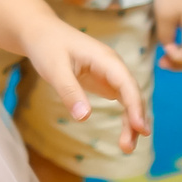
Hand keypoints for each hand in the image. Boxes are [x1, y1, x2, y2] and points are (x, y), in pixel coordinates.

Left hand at [20, 18, 148, 152]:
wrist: (41, 33)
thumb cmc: (47, 46)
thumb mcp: (54, 69)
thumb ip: (69, 91)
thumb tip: (84, 117)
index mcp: (105, 58)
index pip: (126, 83)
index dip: (135, 106)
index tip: (140, 128)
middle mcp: (113, 66)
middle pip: (132, 94)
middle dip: (134, 120)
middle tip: (128, 148)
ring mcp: (110, 74)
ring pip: (129, 99)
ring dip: (131, 122)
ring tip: (127, 147)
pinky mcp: (104, 81)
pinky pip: (120, 100)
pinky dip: (124, 117)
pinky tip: (125, 134)